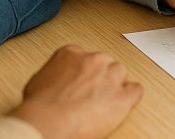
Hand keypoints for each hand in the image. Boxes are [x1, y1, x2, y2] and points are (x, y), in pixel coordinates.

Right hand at [11, 45, 141, 138]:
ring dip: (114, 86)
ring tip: (103, 101)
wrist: (47, 122)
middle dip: (100, 78)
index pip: (85, 57)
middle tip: (90, 95)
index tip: (82, 82)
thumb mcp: (38, 79)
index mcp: (72, 53)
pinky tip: (123, 103)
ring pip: (121, 74)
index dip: (84, 72)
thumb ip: (54, 72)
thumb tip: (55, 80)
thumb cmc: (39, 107)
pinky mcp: (123, 96)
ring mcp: (110, 76)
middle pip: (105, 63)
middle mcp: (94, 60)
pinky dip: (131, 97)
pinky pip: (136, 90)